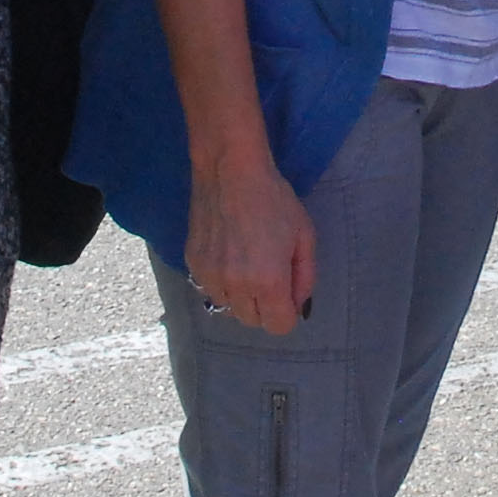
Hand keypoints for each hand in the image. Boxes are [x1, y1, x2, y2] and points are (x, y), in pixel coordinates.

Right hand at [185, 155, 315, 335]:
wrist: (230, 170)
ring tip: (247, 265)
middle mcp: (236, 286)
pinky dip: (221, 283)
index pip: (278, 326)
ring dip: (241, 297)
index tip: (287, 293)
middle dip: (265, 306)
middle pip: (252, 321)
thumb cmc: (274, 199)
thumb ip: (305, 277)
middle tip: (269, 276)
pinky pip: (209, 288)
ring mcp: (209, 276)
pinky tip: (228, 256)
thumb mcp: (304, 235)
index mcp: (268, 281)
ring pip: (228, 308)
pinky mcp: (192, 263)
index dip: (287, 313)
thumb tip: (298, 304)